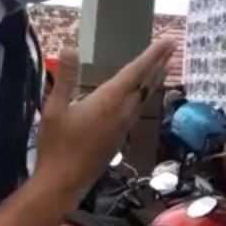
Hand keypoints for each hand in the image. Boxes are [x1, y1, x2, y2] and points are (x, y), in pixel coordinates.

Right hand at [35, 40, 174, 205]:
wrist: (62, 184)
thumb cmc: (55, 146)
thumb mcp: (53, 109)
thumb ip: (65, 78)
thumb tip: (69, 47)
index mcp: (107, 102)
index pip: (134, 73)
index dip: (151, 55)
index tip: (168, 41)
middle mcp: (121, 114)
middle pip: (146, 84)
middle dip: (158, 63)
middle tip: (172, 46)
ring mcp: (122, 128)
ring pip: (144, 99)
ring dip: (154, 80)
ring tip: (162, 66)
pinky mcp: (118, 140)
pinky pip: (137, 111)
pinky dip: (144, 96)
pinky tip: (140, 97)